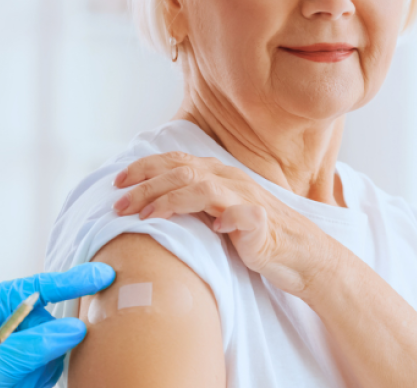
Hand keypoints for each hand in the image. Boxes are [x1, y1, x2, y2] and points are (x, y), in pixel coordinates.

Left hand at [0, 263, 114, 387]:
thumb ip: (38, 344)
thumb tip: (77, 328)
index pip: (41, 286)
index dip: (74, 280)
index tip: (104, 275)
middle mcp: (8, 315)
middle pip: (52, 317)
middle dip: (52, 341)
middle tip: (33, 359)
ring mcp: (20, 336)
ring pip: (57, 341)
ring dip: (45, 363)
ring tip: (18, 378)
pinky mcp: (28, 354)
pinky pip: (53, 359)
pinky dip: (43, 373)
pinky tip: (24, 381)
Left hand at [112, 151, 335, 297]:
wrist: (299, 254)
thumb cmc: (253, 236)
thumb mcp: (216, 213)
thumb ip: (191, 202)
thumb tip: (147, 204)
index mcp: (218, 174)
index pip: (175, 162)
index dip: (143, 168)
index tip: (117, 183)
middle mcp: (230, 180)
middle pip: (181, 172)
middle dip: (145, 186)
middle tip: (119, 204)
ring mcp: (246, 199)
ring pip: (202, 187)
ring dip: (169, 200)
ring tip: (145, 217)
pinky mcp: (262, 223)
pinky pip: (242, 215)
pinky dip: (225, 218)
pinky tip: (214, 229)